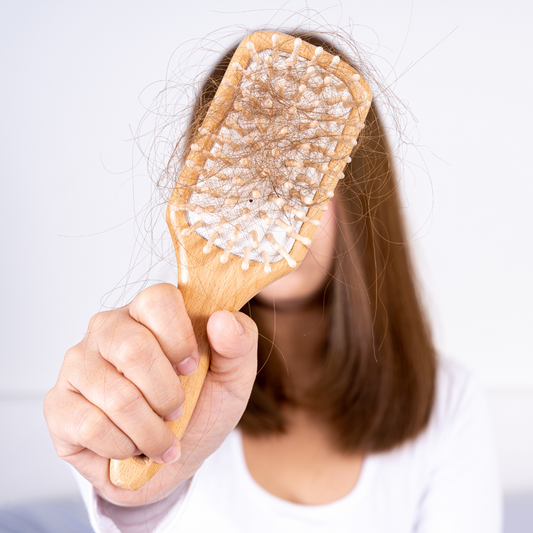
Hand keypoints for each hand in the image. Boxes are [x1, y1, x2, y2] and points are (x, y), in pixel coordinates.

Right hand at [44, 283, 257, 505]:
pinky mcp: (59, 405)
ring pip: (115, 395)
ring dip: (150, 430)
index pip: (157, 299)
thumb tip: (222, 320)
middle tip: (177, 410)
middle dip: (166, 393)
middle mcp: (108, 330)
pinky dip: (124, 446)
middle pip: (133, 348)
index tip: (192, 367)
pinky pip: (91, 426)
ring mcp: (78, 365)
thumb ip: (239, 343)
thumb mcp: (233, 377)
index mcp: (148, 313)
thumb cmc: (201, 406)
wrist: (172, 458)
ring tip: (161, 438)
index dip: (180, 338)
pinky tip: (131, 447)